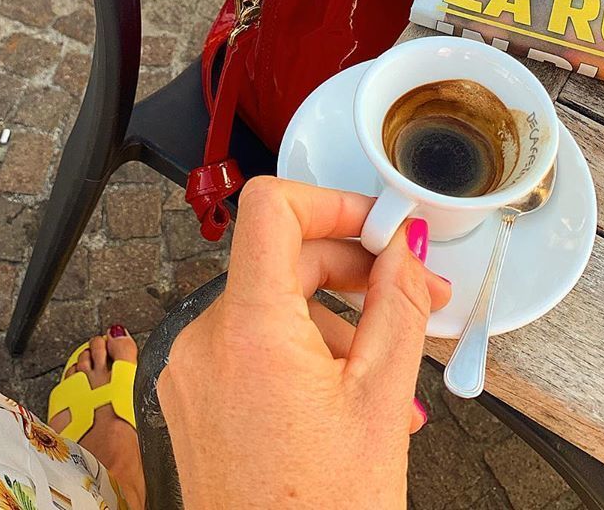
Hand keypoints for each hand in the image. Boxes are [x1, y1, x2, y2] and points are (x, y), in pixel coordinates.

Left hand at [157, 177, 450, 508]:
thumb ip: (397, 307)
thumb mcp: (380, 401)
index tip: (377, 223)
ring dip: (335, 322)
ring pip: (272, 307)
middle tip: (411, 291)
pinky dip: (301, 352)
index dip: (332, 202)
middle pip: (280, 259)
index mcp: (247, 329)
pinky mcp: (193, 400)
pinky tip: (346, 393)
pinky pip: (252, 346)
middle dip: (352, 271)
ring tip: (388, 374)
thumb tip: (404, 252)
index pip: (273, 209)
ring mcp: (192, 372)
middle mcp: (205, 341)